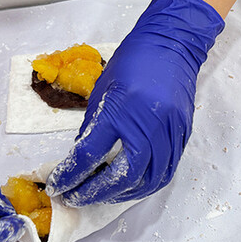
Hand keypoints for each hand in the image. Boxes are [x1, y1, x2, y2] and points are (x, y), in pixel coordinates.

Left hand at [47, 0, 223, 204]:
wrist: (172, 44)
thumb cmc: (134, 61)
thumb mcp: (103, 89)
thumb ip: (94, 126)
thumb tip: (83, 157)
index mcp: (120, 110)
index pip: (89, 154)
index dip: (70, 175)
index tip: (58, 185)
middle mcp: (147, 125)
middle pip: (121, 176)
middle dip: (94, 193)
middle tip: (76, 197)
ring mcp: (169, 132)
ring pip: (147, 180)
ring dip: (122, 194)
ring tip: (103, 196)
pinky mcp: (182, 135)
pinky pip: (166, 170)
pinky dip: (147, 184)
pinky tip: (131, 187)